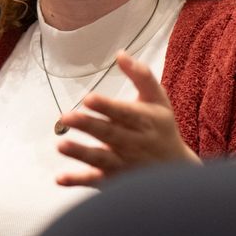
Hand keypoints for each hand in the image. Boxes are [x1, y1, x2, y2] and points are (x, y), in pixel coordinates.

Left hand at [55, 51, 200, 187]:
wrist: (177, 170)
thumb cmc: (162, 127)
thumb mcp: (158, 99)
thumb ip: (140, 75)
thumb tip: (120, 53)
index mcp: (144, 120)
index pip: (124, 113)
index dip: (107, 106)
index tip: (89, 98)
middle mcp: (134, 143)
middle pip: (110, 134)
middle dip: (89, 126)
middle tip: (67, 117)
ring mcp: (124, 164)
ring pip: (101, 159)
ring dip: (81, 154)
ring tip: (61, 146)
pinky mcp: (115, 180)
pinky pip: (95, 182)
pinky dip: (78, 181)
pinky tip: (59, 179)